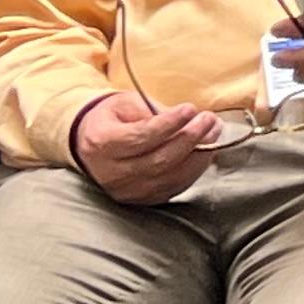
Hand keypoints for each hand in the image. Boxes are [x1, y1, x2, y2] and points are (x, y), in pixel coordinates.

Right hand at [71, 90, 221, 205]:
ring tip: (213, 132)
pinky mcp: (141, 200)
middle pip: (159, 161)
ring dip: (199, 155)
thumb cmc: (112, 118)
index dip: (169, 124)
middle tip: (209, 120)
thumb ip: (152, 110)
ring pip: (171, 178)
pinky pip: (174, 187)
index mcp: (102, 143)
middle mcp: (111, 173)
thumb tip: (187, 118)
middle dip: (191, 139)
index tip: (190, 108)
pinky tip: (205, 151)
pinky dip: (194, 170)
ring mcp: (126, 191)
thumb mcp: (124, 103)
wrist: (90, 144)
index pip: (140, 138)